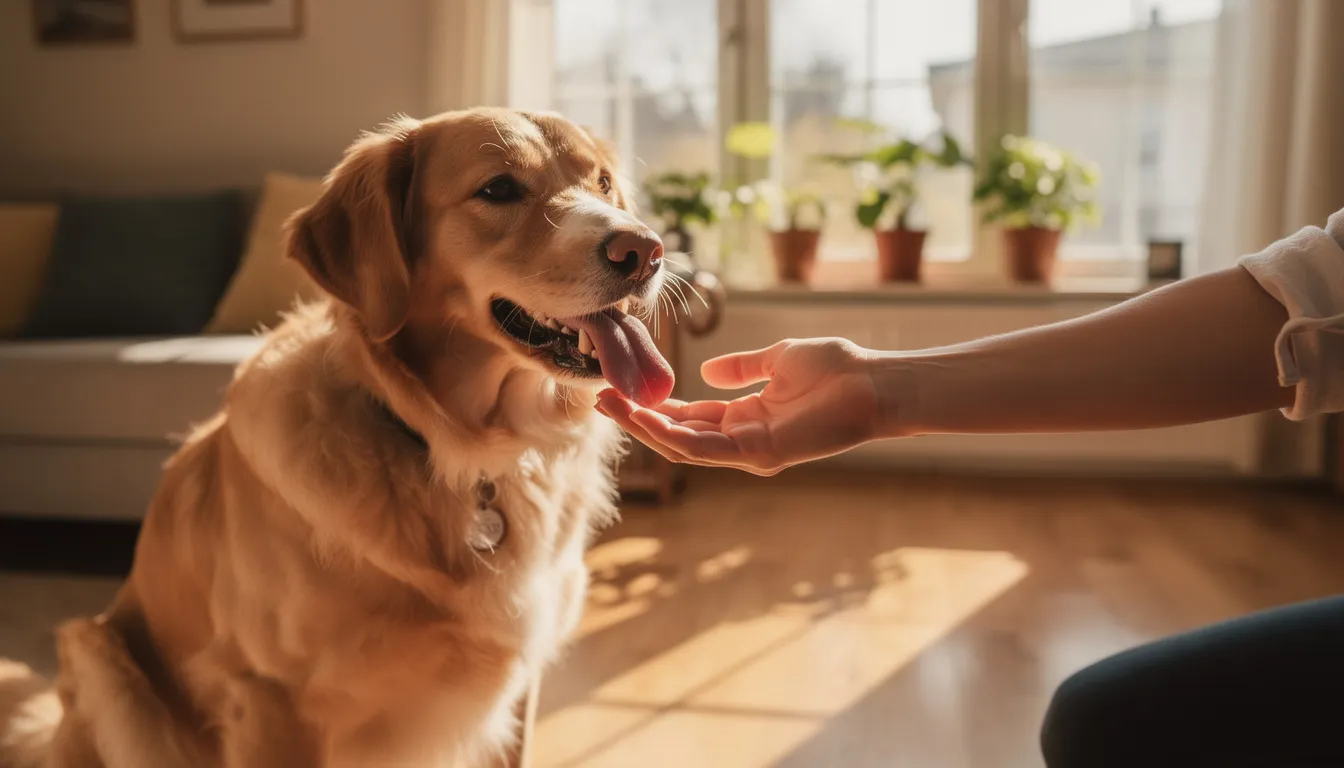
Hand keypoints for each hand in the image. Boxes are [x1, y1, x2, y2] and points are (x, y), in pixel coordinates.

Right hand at [595, 338, 885, 475]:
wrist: (874, 382)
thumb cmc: (836, 369)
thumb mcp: (777, 360)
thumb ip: (742, 368)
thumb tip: (707, 371)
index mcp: (745, 418)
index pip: (689, 418)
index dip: (653, 407)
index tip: (620, 391)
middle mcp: (742, 441)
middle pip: (678, 435)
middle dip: (637, 420)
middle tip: (600, 402)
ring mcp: (749, 451)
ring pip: (683, 446)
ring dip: (644, 428)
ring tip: (610, 407)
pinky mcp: (759, 454)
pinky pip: (705, 448)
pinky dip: (672, 435)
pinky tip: (645, 417)